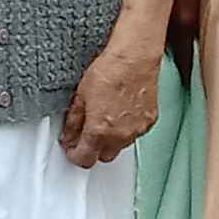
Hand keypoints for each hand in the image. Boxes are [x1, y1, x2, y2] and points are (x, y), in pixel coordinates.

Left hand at [60, 32, 165, 168]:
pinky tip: (120, 113)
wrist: (134, 59)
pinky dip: (126, 129)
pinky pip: (134, 134)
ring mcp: (137, 130)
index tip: (71, 148)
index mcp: (99, 131)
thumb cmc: (109, 72)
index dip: (75, 155)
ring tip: (104, 119)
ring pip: (120, 146)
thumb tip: (69, 135)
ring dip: (110, 140)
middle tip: (85, 134)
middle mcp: (120, 135)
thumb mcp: (80, 97)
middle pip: (104, 157)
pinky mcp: (149, 122)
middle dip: (93, 150)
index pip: (85, 159)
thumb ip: (73, 122)